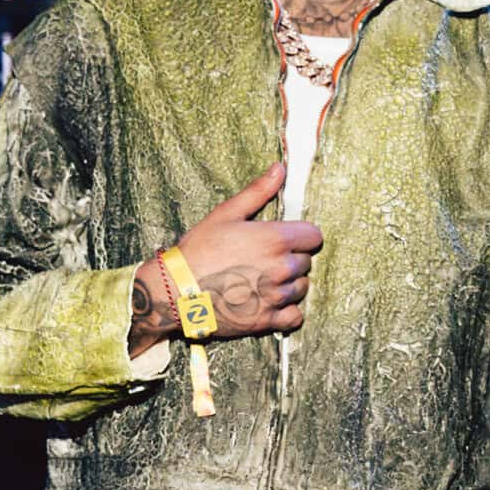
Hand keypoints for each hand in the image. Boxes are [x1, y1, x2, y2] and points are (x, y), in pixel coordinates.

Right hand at [127, 163, 320, 357]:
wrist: (176, 292)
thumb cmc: (198, 250)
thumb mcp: (226, 214)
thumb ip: (258, 192)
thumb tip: (280, 168)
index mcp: (276, 239)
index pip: (314, 236)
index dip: (301, 236)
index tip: (285, 239)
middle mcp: (282, 268)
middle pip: (306, 262)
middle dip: (290, 259)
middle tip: (263, 260)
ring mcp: (276, 297)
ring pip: (301, 288)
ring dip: (288, 285)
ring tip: (262, 281)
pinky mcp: (268, 320)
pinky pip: (295, 316)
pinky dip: (286, 311)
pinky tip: (268, 302)